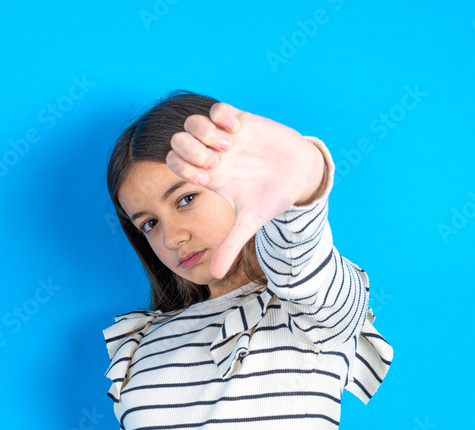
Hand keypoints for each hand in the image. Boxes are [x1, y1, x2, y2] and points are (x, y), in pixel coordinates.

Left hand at [165, 102, 326, 279]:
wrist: (300, 176)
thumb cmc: (272, 198)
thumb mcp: (249, 223)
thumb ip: (230, 245)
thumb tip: (214, 274)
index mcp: (208, 176)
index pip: (174, 165)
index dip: (184, 168)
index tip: (209, 176)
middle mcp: (211, 154)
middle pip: (177, 141)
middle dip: (192, 149)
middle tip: (217, 159)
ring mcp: (223, 137)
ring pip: (193, 123)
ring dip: (207, 132)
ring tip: (231, 144)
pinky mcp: (241, 120)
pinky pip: (217, 109)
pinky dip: (222, 116)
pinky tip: (239, 129)